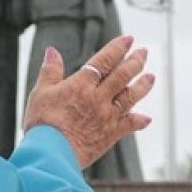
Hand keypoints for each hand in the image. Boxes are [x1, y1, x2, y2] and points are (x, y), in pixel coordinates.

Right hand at [23, 36, 153, 169]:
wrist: (51, 153)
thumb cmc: (42, 123)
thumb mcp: (40, 92)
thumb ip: (50, 71)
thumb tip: (52, 51)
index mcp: (81, 84)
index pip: (104, 61)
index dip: (117, 48)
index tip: (129, 39)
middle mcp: (98, 97)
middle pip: (122, 75)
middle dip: (135, 62)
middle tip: (144, 52)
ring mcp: (107, 116)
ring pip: (130, 97)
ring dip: (142, 86)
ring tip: (151, 77)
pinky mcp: (110, 134)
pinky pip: (129, 125)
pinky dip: (139, 121)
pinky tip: (146, 118)